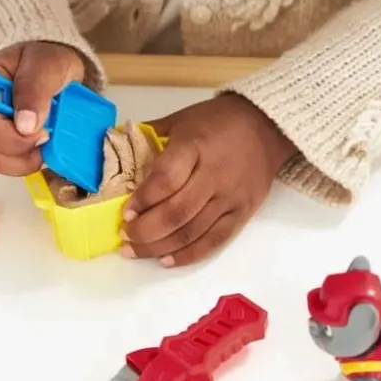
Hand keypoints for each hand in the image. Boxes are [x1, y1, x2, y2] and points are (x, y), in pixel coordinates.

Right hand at [0, 41, 85, 176]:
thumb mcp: (46, 66)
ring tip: (44, 142)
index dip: (10, 135)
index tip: (42, 131)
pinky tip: (37, 150)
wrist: (54, 73)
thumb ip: (34, 90)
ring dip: (22, 160)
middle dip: (20, 149)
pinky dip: (22, 163)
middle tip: (47, 135)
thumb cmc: (45, 64)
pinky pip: (0, 163)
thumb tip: (24, 125)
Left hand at [121, 94, 293, 267]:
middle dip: (145, 230)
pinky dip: (188, 255)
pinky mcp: (243, 213)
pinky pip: (214, 241)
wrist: (267, 126)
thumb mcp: (180, 120)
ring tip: (135, 250)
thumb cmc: (217, 122)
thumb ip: (149, 136)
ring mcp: (231, 197)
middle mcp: (215, 175)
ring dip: (159, 247)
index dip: (143, 199)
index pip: (166, 179)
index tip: (125, 211)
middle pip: (176, 213)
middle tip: (125, 235)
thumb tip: (113, 149)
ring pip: (192, 232)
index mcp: (196, 146)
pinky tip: (166, 260)